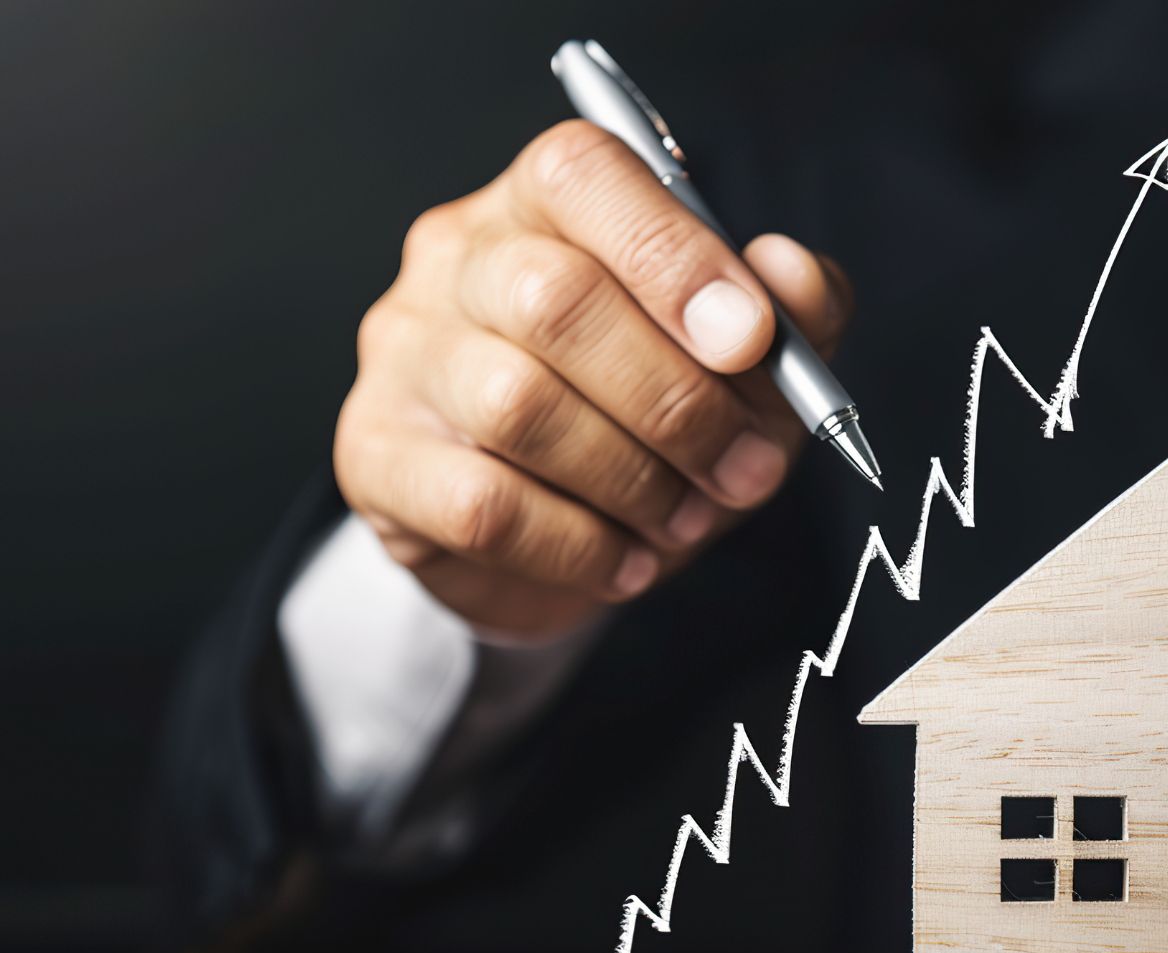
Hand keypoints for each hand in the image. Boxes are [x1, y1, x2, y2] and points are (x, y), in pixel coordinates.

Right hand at [335, 120, 853, 640]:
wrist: (564, 543)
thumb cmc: (657, 422)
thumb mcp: (748, 367)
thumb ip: (790, 312)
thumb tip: (792, 278)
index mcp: (547, 200)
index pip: (584, 175)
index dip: (675, 256)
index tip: (753, 341)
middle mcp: (458, 256)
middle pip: (556, 299)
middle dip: (675, 401)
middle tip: (747, 470)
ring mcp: (404, 351)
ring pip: (519, 406)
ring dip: (633, 480)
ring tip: (688, 520)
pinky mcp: (375, 454)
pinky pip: (482, 503)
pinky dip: (579, 545)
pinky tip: (627, 562)